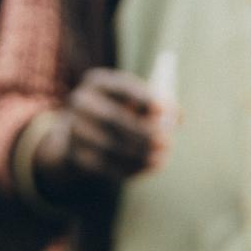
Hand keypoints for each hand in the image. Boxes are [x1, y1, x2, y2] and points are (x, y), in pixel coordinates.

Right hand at [34, 68, 158, 196]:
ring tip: (160, 160)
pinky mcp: (73, 153)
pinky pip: (104, 165)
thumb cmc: (120, 113)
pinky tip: (147, 167)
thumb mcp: (135, 102)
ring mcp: (73, 128)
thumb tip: (177, 117)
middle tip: (167, 143)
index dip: (143, 99)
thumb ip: (158, 106)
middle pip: (114, 119)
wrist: (78, 135)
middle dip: (145, 134)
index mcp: (99, 82)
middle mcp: (81, 101)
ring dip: (140, 155)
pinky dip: (130, 168)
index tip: (162, 111)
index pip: (121, 88)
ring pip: (110, 146)